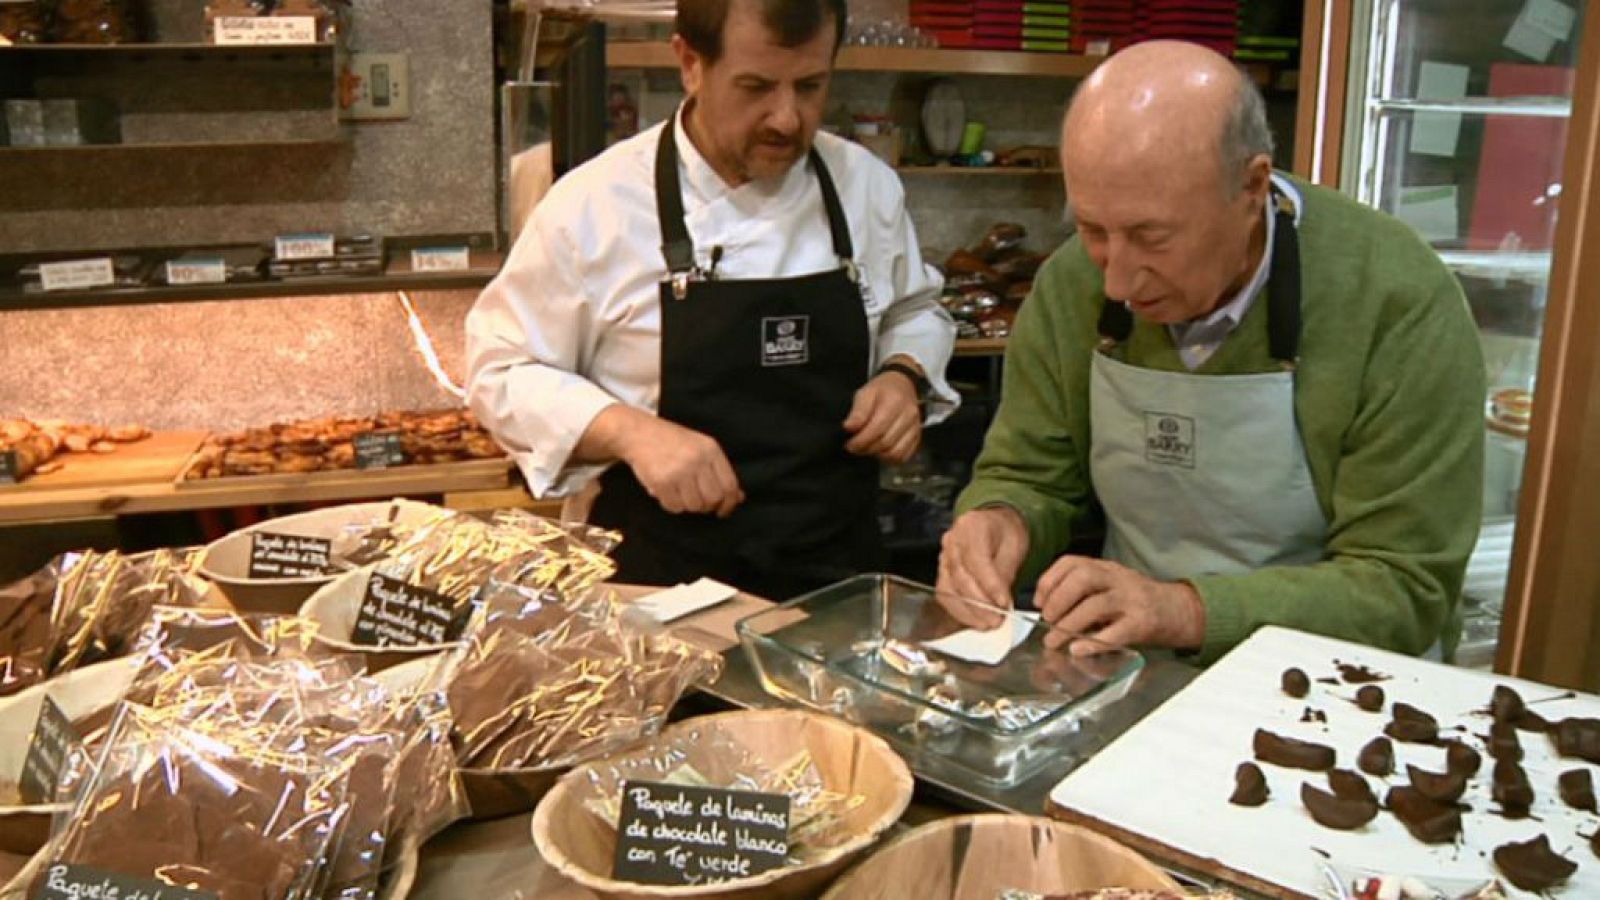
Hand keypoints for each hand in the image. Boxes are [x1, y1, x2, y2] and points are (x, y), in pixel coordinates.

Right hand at [606, 407, 744, 516]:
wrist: (638, 432)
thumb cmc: (671, 442)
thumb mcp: (700, 448)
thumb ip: (719, 471)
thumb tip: (738, 498)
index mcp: (711, 449)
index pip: (730, 485)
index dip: (729, 503)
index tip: (723, 511)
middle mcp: (697, 459)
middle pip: (713, 499)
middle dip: (706, 506)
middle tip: (696, 501)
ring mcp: (679, 470)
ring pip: (694, 506)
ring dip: (686, 504)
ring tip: (678, 491)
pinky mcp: (662, 481)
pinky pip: (674, 507)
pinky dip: (670, 504)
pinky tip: (666, 492)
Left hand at [843, 369, 921, 463]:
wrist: (902, 385)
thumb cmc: (882, 390)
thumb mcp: (865, 393)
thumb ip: (858, 412)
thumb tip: (849, 427)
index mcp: (895, 401)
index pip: (877, 429)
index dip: (861, 441)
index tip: (849, 444)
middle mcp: (909, 415)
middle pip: (886, 443)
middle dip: (867, 449)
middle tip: (854, 448)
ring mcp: (915, 427)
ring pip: (896, 453)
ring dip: (878, 455)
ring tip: (867, 448)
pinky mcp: (917, 436)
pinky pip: (904, 455)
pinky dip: (890, 458)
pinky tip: (880, 451)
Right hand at [936, 506, 1028, 628]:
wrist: (994, 526)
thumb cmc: (1005, 534)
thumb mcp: (1014, 546)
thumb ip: (1004, 573)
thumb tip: (999, 602)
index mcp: (971, 526)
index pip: (976, 560)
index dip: (990, 585)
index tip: (1004, 603)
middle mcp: (951, 541)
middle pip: (960, 578)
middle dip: (980, 604)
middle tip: (997, 620)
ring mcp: (943, 557)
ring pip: (949, 589)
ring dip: (968, 612)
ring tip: (987, 624)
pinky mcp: (941, 572)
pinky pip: (945, 595)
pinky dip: (960, 611)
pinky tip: (974, 620)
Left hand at [1034, 556, 1205, 655]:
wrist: (1180, 611)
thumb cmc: (1136, 601)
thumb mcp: (1110, 586)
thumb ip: (1083, 592)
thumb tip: (1046, 610)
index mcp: (1107, 568)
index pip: (1071, 563)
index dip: (1049, 581)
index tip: (1038, 601)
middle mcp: (1119, 579)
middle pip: (1083, 578)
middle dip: (1058, 599)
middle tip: (1047, 620)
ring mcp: (1132, 600)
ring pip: (1096, 605)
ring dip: (1069, 624)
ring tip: (1054, 640)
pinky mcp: (1143, 624)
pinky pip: (1116, 632)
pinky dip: (1093, 642)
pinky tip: (1078, 649)